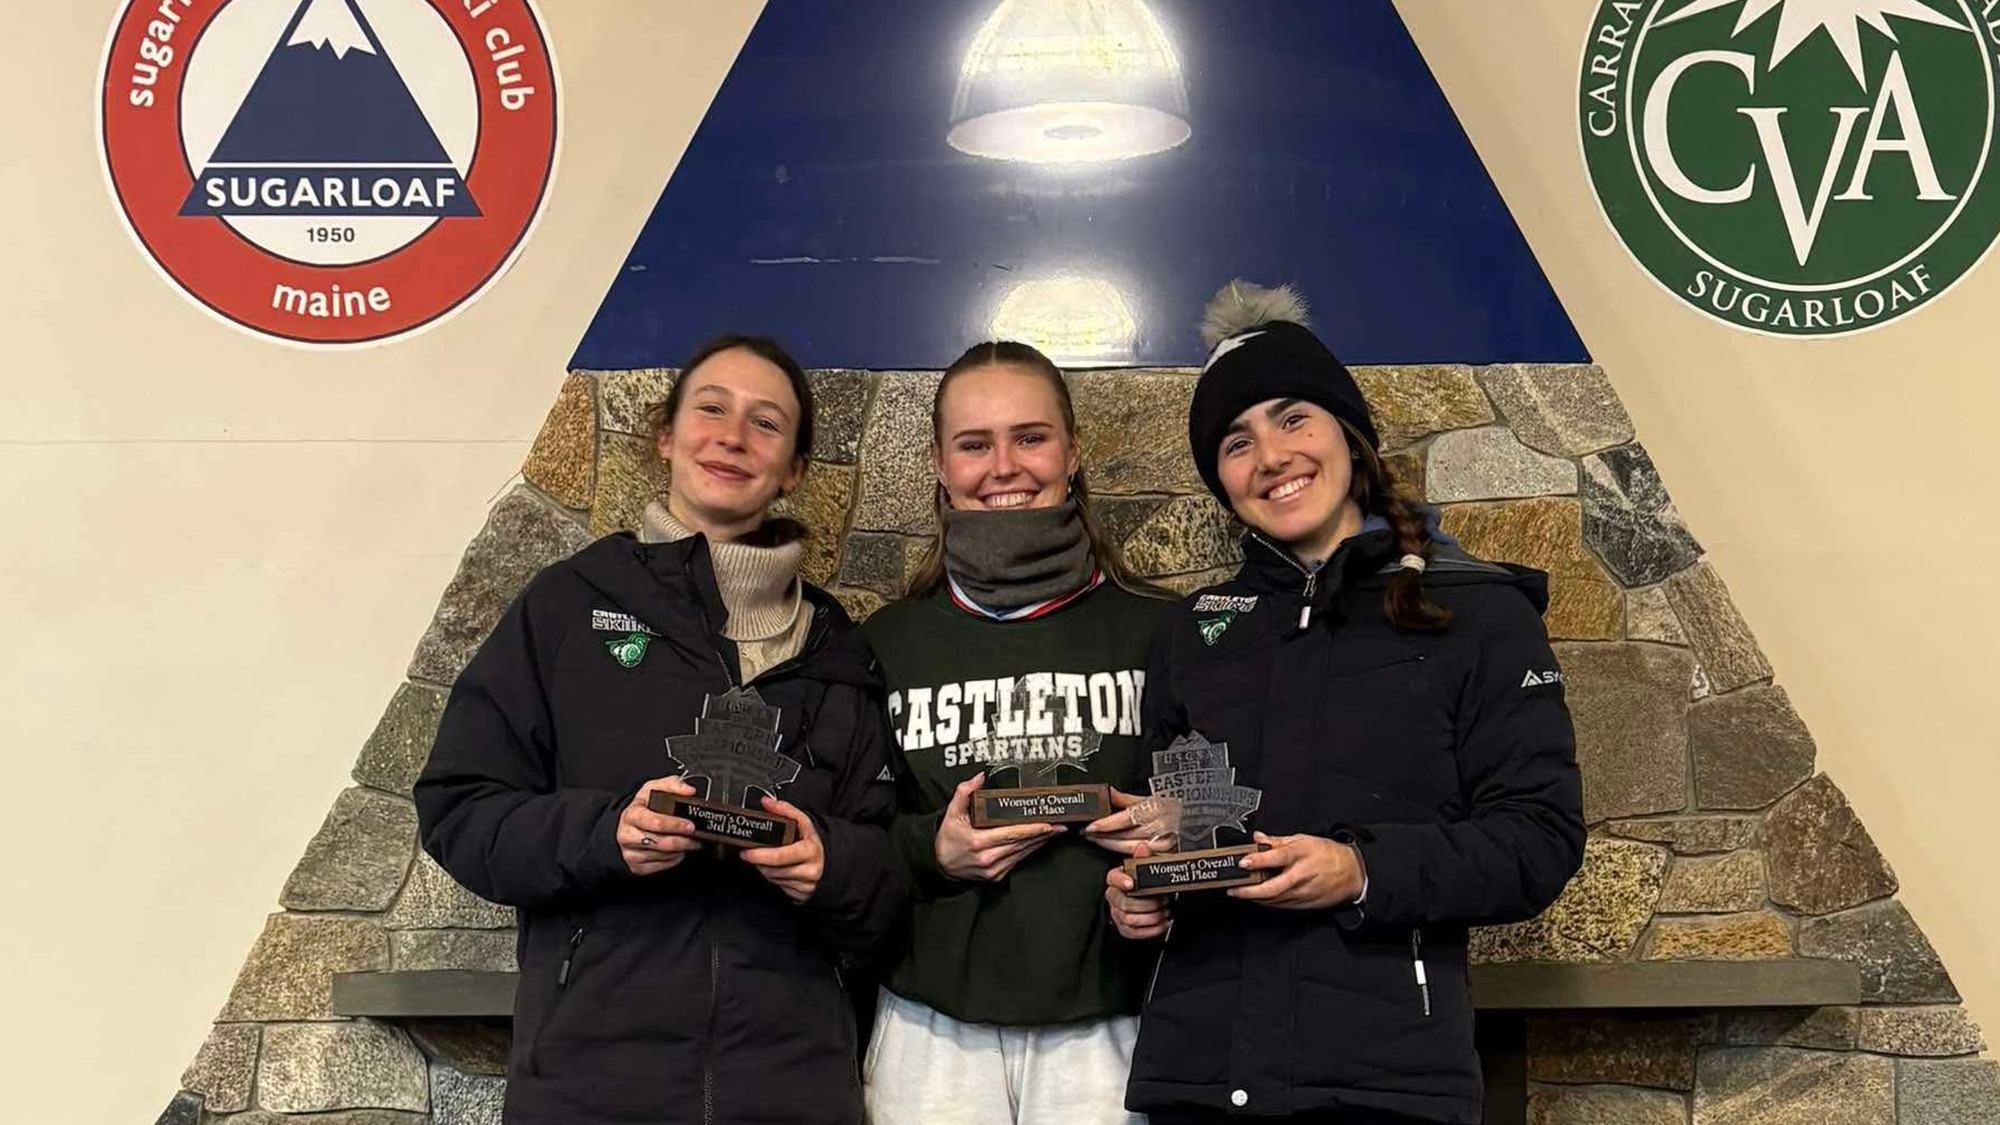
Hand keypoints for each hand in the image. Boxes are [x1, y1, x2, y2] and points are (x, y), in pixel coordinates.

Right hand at [619, 776, 700, 874]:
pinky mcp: (637, 867)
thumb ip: (673, 784)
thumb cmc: (644, 806)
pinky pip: (662, 866)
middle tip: (696, 836)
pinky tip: (678, 850)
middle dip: (683, 840)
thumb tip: (689, 790)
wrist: (629, 823)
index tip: (690, 825)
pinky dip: (674, 859)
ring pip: (663, 856)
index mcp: (632, 815)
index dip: (675, 825)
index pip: (655, 822)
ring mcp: (630, 853)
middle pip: (660, 842)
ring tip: (690, 842)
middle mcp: (627, 835)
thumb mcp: (654, 788)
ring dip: (681, 850)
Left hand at [740, 797, 823, 901]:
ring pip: (775, 879)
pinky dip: (775, 879)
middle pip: (774, 870)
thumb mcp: (804, 823)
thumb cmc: (814, 842)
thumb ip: (785, 810)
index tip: (746, 852)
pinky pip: (781, 888)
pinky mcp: (803, 895)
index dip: (760, 855)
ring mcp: (807, 884)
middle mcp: (810, 869)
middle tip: (749, 855)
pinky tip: (777, 870)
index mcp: (810, 850)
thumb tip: (767, 802)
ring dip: (766, 870)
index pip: (780, 856)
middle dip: (759, 862)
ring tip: (765, 859)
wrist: (831, 861)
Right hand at [935, 772, 1063, 881]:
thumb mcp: (951, 813)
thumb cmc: (947, 839)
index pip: (1011, 834)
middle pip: (1021, 844)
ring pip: (1022, 853)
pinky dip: (1029, 851)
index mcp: (978, 842)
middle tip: (1060, 825)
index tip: (1047, 824)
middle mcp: (988, 858)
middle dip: (1042, 834)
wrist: (939, 864)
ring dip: (1039, 843)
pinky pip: (1017, 861)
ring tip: (1054, 832)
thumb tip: (979, 778)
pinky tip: (1038, 843)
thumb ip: (964, 793)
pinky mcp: (997, 876)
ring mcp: (993, 869)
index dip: (1031, 829)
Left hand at [1081, 788, 1176, 856]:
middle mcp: (1161, 826)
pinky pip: (1142, 858)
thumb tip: (1106, 792)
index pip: (1126, 817)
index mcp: (1155, 808)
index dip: (1107, 824)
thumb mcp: (1150, 799)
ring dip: (1112, 846)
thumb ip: (1125, 799)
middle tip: (1089, 834)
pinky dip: (1127, 855)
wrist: (1196, 824)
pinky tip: (1118, 851)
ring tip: (1100, 841)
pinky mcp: (1166, 857)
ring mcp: (1165, 844)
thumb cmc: (1173, 809)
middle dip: (1104, 836)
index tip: (1091, 827)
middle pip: (1126, 835)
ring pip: (1131, 849)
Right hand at [1105, 843, 1171, 939]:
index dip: (1121, 881)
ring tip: (1164, 911)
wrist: (1146, 901)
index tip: (1131, 883)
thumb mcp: (1146, 869)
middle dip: (1147, 904)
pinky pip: (1135, 932)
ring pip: (1130, 919)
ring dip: (1151, 916)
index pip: (1113, 878)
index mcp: (1117, 879)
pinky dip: (1152, 929)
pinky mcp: (1125, 928)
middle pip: (1125, 903)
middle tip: (1162, 900)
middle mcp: (1114, 897)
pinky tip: (1163, 923)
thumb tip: (1142, 847)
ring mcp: (1118, 914)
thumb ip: (1144, 858)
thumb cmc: (1145, 884)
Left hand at [1228, 831, 1365, 908]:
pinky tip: (1258, 898)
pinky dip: (1267, 902)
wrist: (1353, 873)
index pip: (1277, 857)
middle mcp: (1302, 875)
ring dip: (1255, 897)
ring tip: (1240, 892)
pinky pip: (1281, 905)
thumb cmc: (1329, 855)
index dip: (1258, 860)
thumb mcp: (1303, 840)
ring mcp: (1303, 892)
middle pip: (1273, 887)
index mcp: (1301, 854)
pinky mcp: (1305, 904)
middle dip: (1249, 890)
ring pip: (1274, 899)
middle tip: (1233, 889)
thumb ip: (1277, 841)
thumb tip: (1258, 838)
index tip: (1243, 862)